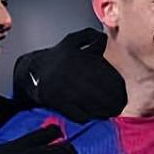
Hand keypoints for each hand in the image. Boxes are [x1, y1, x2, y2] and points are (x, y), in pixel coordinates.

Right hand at [12, 28, 127, 121]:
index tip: (123, 95)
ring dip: (103, 111)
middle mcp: (74, 72)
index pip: (108, 77)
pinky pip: (78, 114)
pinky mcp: (57, 101)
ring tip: (109, 113)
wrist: (31, 71)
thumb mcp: (71, 41)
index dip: (118, 88)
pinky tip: (90, 115)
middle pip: (103, 93)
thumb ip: (89, 36)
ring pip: (93, 105)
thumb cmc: (56, 57)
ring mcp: (65, 88)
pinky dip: (86, 116)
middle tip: (118, 107)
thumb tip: (104, 38)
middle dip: (114, 102)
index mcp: (80, 59)